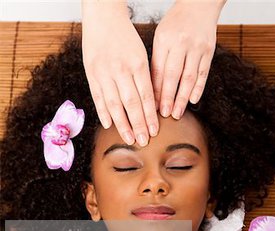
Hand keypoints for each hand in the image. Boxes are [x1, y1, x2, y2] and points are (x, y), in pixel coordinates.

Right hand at [82, 3, 158, 145]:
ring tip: (129, 139)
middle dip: (139, 125)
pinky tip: (109, 125)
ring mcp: (104, 73)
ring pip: (114, 104)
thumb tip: (152, 105)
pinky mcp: (91, 74)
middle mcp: (121, 69)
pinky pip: (98, 97)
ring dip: (122, 124)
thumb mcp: (141, 54)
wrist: (103, 17)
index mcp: (138, 64)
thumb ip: (145, 79)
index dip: (150, 116)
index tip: (154, 131)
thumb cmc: (125, 37)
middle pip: (132, 103)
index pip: (146, 96)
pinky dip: (103, 112)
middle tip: (143, 141)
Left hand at [151, 1, 221, 119]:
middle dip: (168, 98)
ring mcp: (196, 47)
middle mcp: (180, 43)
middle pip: (172, 75)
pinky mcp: (209, 50)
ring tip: (177, 113)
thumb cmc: (176, 24)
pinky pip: (203, 73)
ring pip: (189, 77)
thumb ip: (157, 61)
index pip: (158, 70)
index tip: (151, 107)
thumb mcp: (161, 38)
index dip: (155, 91)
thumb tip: (152, 91)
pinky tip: (193, 101)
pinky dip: (198, 88)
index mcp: (164, 40)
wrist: (199, 4)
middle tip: (164, 115)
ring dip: (182, 98)